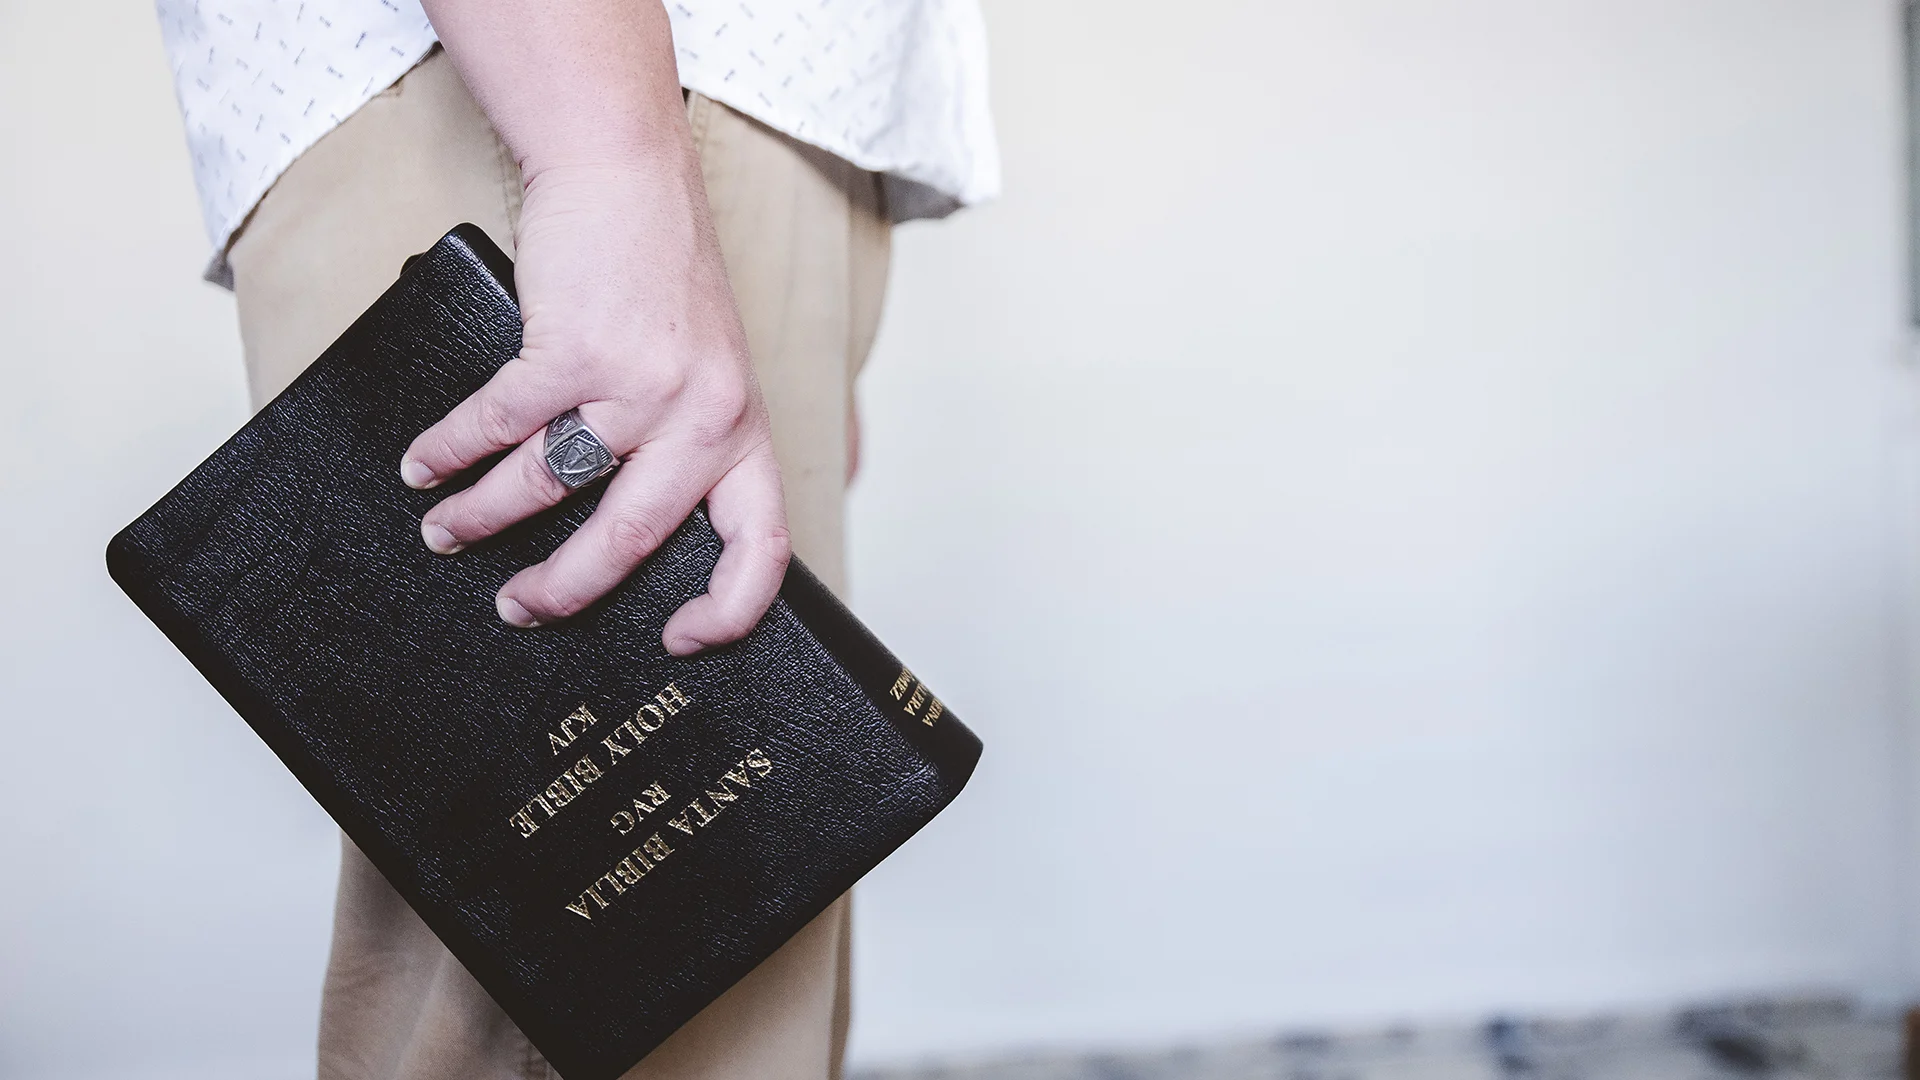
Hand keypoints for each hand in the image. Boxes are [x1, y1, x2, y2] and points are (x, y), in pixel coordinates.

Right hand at [398, 159, 789, 654]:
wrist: (628, 174)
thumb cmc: (661, 273)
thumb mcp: (711, 368)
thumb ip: (691, 440)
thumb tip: (645, 523)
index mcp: (742, 431)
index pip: (762, 547)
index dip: (729, 611)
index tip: (681, 639)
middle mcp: (702, 416)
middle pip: (630, 539)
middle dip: (562, 589)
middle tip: (520, 608)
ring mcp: (641, 386)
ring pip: (550, 486)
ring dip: (482, 519)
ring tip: (445, 533)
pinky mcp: (576, 351)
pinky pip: (499, 426)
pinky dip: (450, 453)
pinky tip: (425, 466)